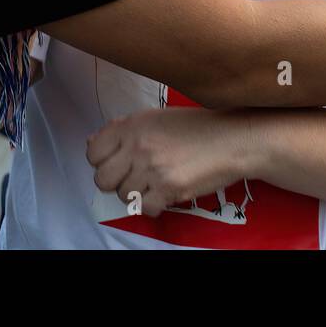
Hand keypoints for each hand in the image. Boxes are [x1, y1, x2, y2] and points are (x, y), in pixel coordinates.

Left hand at [87, 107, 252, 216]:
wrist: (233, 139)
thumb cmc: (198, 127)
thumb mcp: (157, 118)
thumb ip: (124, 129)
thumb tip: (91, 142)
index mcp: (134, 124)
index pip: (93, 151)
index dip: (102, 160)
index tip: (118, 162)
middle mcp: (139, 145)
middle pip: (102, 179)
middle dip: (115, 182)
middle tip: (134, 177)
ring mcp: (153, 168)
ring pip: (123, 195)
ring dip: (137, 193)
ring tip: (155, 183)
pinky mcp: (169, 188)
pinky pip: (144, 208)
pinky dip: (153, 205)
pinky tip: (165, 194)